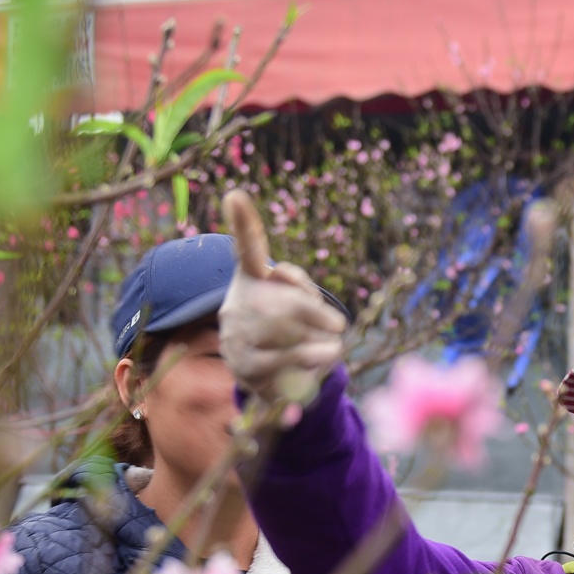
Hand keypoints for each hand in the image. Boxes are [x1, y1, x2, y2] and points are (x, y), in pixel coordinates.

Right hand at [219, 190, 347, 404]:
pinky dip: (309, 368)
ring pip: (284, 336)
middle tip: (338, 326)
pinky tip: (312, 369)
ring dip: (319, 345)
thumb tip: (313, 313)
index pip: (249, 250)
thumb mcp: (305, 305)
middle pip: (281, 301)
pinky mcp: (242, 366)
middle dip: (316, 315)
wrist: (271, 379)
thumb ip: (305, 292)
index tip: (235, 194)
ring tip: (330, 349)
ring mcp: (236, 335)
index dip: (244, 223)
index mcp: (253, 280)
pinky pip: (283, 366)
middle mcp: (237, 303)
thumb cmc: (294, 331)